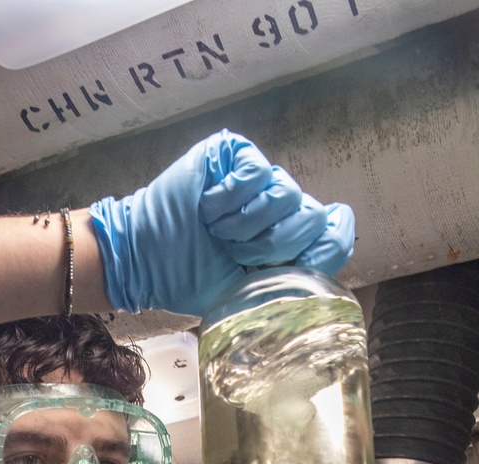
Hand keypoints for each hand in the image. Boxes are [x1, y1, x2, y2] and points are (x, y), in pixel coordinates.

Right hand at [89, 130, 353, 316]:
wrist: (146, 260)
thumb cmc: (191, 276)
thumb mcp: (250, 291)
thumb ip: (297, 270)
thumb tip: (336, 230)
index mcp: (286, 236)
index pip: (334, 232)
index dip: (324, 244)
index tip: (290, 259)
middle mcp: (277, 204)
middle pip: (312, 217)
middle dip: (270, 245)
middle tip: (235, 253)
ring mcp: (256, 176)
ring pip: (287, 194)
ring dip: (246, 224)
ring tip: (218, 232)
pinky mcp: (234, 153)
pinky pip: (257, 173)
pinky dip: (231, 200)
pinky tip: (209, 209)